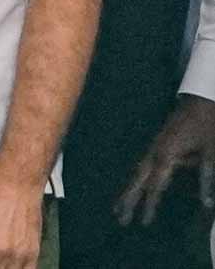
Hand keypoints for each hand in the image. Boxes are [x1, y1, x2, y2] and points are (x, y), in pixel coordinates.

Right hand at [116, 94, 214, 225]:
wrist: (200, 101)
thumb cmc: (207, 126)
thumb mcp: (211, 153)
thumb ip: (207, 178)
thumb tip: (206, 204)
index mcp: (166, 155)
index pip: (155, 185)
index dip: (150, 204)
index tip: (143, 223)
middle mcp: (155, 152)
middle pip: (138, 179)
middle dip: (128, 199)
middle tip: (118, 219)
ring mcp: (155, 147)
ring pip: (137, 172)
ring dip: (128, 190)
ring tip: (118, 208)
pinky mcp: (158, 145)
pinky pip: (142, 166)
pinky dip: (136, 180)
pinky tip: (135, 186)